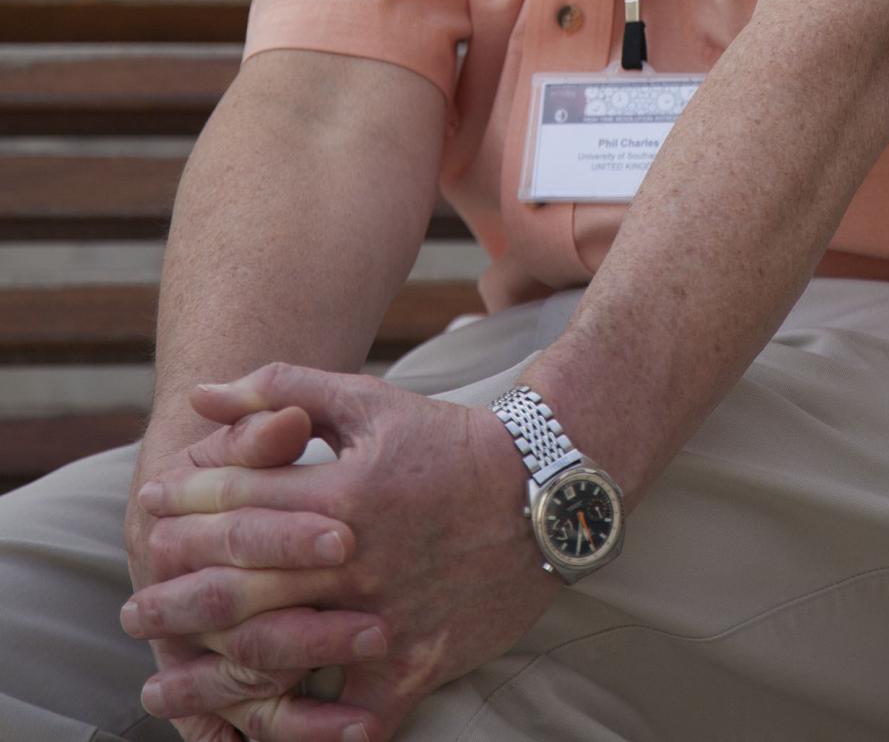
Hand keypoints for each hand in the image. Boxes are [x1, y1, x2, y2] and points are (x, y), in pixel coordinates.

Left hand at [127, 365, 560, 740]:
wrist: (545, 489)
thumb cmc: (447, 439)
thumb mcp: (367, 400)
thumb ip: (281, 390)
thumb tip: (203, 395)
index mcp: (343, 493)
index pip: (238, 504)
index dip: (183, 506)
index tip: (148, 511)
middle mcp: (357, 560)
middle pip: (240, 585)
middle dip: (175, 596)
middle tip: (135, 607)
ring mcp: (386, 617)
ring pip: (276, 656)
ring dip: (208, 672)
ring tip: (162, 681)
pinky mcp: (415, 662)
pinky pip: (350, 717)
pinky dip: (303, 733)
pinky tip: (254, 734)